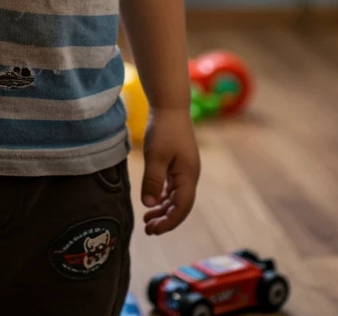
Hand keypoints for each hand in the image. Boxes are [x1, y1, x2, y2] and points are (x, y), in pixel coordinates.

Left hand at [140, 106, 199, 234]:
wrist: (170, 106)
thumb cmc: (163, 130)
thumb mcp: (155, 156)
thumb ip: (152, 181)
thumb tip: (149, 205)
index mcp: (188, 176)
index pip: (182, 208)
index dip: (169, 222)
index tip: (153, 231)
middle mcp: (190, 176)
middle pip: (180, 205)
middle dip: (165, 219)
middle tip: (147, 229)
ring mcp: (185, 170)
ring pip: (176, 197)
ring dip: (163, 209)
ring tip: (147, 219)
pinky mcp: (179, 163)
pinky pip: (173, 187)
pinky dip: (163, 196)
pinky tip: (153, 201)